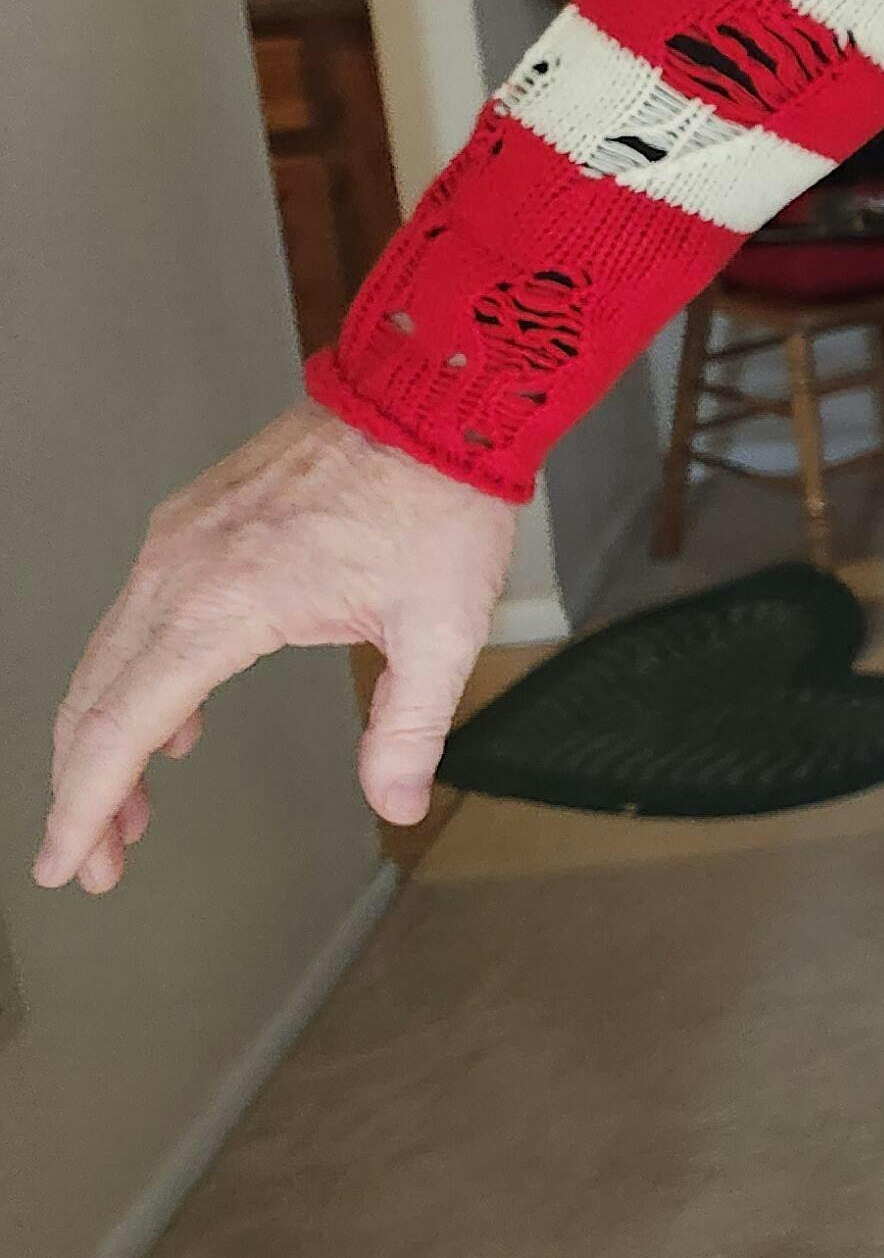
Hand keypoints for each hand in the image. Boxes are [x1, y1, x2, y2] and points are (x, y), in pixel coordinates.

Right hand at [36, 402, 514, 893]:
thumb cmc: (438, 494)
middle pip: (95, 702)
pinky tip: (174, 721)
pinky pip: (137, 615)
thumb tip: (398, 801)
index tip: (68, 863)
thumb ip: (409, 728)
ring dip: (106, 739)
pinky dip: (136, 679)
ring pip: (107, 659)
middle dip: (85, 793)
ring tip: (130, 811)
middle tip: (97, 860)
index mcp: (225, 602)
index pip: (123, 728)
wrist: (433, 394)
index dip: (84, 808)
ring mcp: (179, 540)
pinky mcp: (194, 522)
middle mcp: (181, 567)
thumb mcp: (442, 628)